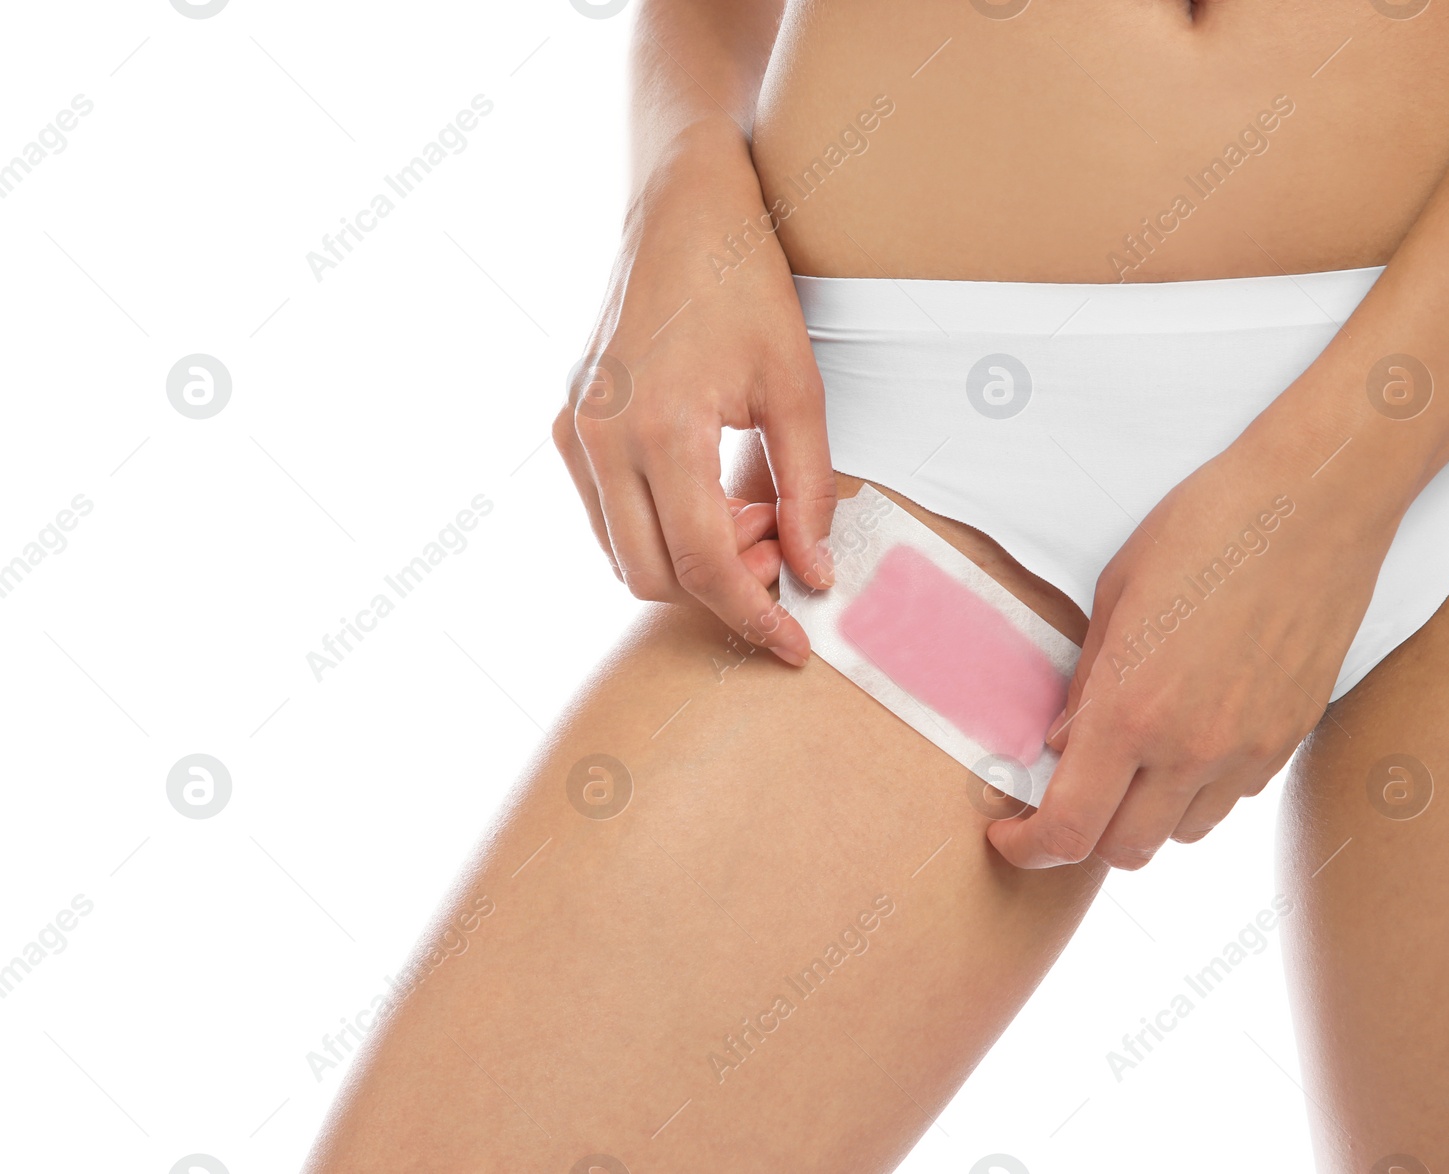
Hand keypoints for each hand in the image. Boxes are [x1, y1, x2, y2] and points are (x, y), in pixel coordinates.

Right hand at [551, 131, 834, 664]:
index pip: (703, 566)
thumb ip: (807, 489)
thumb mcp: (798, 387)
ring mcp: (572, 436)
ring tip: (751, 509)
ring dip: (692, 561)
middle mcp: (599, 440)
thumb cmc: (744, 286)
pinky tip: (712, 493)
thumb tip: (814, 572)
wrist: (680, 214)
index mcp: (660, 428)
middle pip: (654, 577)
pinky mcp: (567, 430)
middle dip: (724, 587)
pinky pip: (610, 520)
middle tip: (782, 546)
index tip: (794, 646)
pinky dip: (662, 531)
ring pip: (626, 556)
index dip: (753, 617)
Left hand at [988, 422, 1402, 869]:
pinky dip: (1197, 790)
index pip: (1069, 828)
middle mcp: (1190, 748)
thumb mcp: (1115, 596)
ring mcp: (1247, 751)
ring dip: (1143, 817)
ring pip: (1181, 834)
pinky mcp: (1290, 739)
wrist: (1315, 505)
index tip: (1009, 836)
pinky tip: (1187, 739)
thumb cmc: (1205, 530)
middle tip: (1063, 802)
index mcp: (1130, 711)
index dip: (1028, 848)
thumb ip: (1086, 686)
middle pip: (1123, 851)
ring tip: (1128, 768)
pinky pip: (1231, 798)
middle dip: (1081, 840)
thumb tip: (1061, 744)